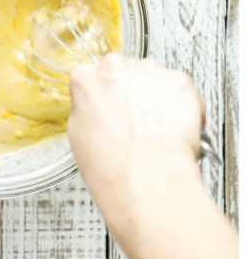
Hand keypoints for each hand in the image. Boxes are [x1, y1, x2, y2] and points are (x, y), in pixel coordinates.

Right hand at [68, 54, 237, 258]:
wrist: (150, 188)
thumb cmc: (114, 175)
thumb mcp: (78, 140)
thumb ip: (86, 113)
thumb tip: (93, 109)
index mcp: (86, 81)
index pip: (92, 72)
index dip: (105, 97)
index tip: (112, 110)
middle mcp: (117, 70)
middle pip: (123, 69)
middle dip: (130, 93)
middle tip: (136, 124)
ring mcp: (150, 76)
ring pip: (153, 78)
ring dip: (155, 99)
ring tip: (157, 132)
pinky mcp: (180, 85)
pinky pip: (179, 88)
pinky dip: (180, 106)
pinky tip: (175, 131)